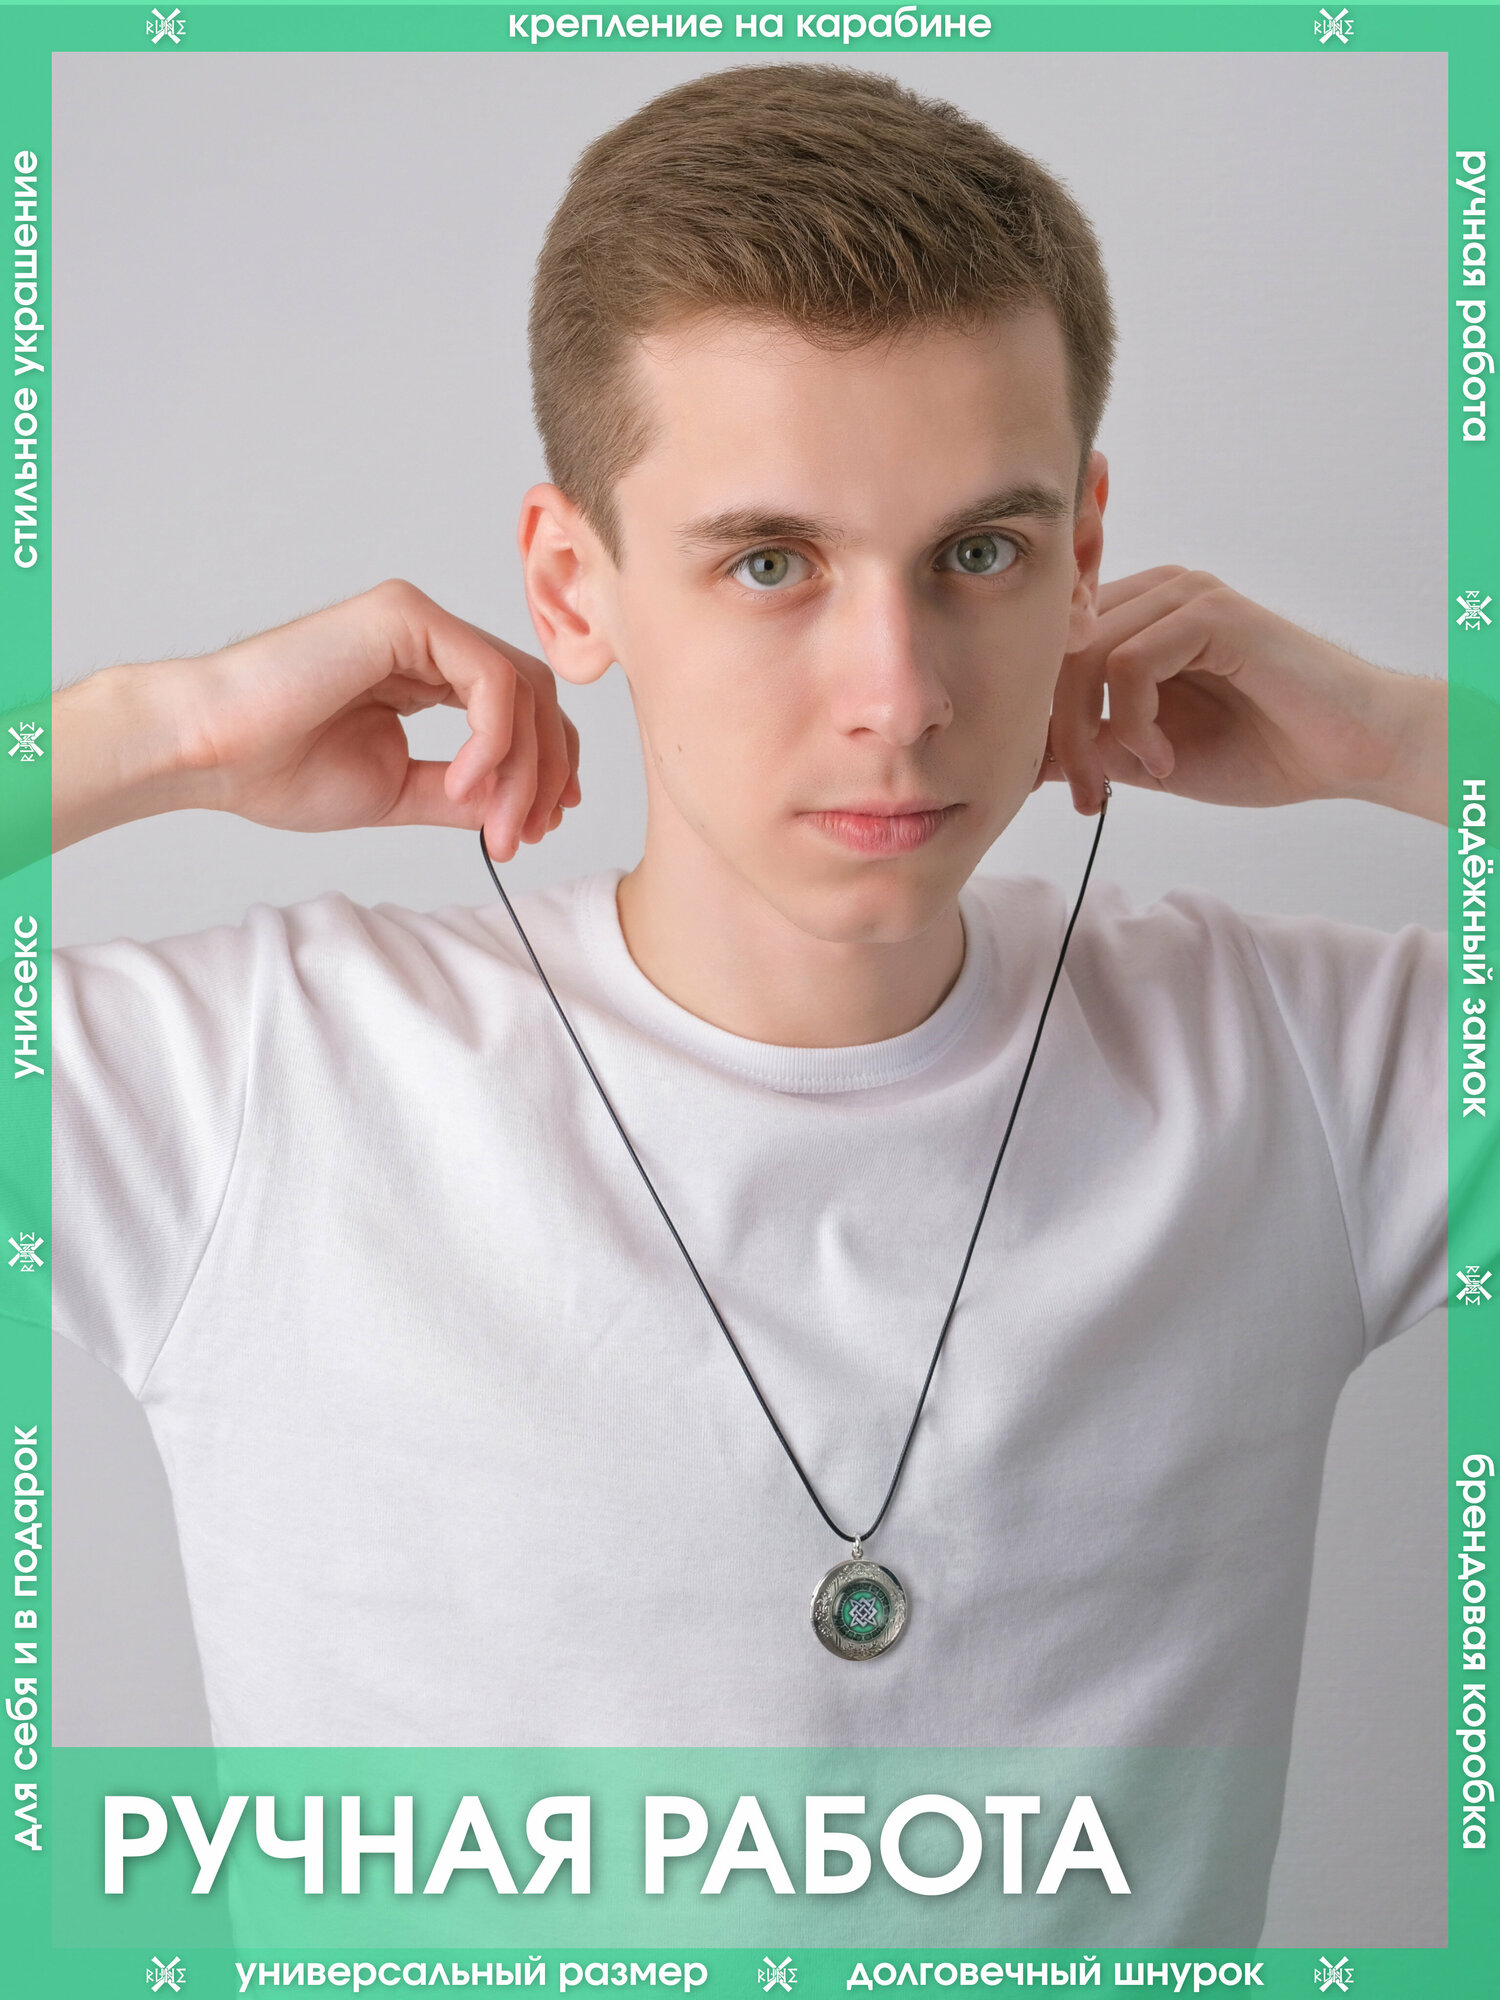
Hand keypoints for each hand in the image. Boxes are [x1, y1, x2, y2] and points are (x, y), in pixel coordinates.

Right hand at [53, 579, 580, 857]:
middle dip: (546, 772)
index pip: (518, 709)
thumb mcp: (397, 791)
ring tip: (496, 825)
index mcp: (424, 674)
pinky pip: (491, 677)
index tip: (543, 825)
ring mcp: (418, 623)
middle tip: (528, 834)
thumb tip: (519, 807)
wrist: (212, 753)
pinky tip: (463, 782)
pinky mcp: (406, 617)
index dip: (546, 766)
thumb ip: (459, 794)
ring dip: (523, 768)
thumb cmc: (278, 769)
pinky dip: (494, 739)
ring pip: (522, 688)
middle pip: (535, 696)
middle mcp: (428, 640)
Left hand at [1041, 567, 1445, 823]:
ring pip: (1084, 657)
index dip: (1038, 717)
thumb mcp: (1148, 759)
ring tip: (1124, 781)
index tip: (1049, 782)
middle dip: (1057, 735)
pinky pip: (1129, 663)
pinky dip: (1133, 723)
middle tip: (1085, 795)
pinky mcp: (1212, 612)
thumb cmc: (1260, 750)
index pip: (1050, 653)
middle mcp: (1154, 594)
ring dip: (1090, 734)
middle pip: (1056, 653)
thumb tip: (1022, 759)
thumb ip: (1091, 748)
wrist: (1347, 753)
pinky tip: (1163, 760)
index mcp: (1135, 617)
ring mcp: (1184, 596)